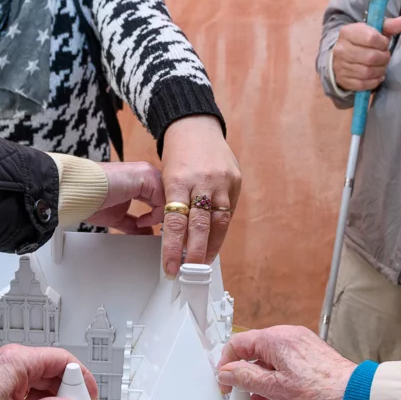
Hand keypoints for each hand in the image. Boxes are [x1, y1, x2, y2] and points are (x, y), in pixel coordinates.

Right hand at [90, 161, 164, 233]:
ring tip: (151, 229)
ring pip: (168, 198)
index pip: (159, 200)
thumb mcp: (118, 217)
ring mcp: (147, 173)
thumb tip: (146, 233)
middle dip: (164, 218)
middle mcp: (146, 175)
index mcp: (140, 182)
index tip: (154, 232)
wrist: (78, 193)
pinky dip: (155, 215)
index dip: (159, 217)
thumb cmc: (91, 200)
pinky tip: (142, 222)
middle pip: (167, 198)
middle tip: (159, 234)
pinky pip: (162, 199)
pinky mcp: (146, 176)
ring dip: (162, 218)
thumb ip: (133, 225)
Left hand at [148, 115, 240, 277]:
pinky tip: (214, 243)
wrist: (195, 127)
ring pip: (218, 222)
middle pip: (199, 226)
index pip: (176, 222)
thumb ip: (170, 206)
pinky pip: (227, 213)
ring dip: (211, 247)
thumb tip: (172, 239)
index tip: (170, 266)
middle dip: (194, 254)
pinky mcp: (235, 181)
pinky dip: (220, 231)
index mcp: (178, 180)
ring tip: (202, 263)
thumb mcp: (165, 178)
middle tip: (188, 273)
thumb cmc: (177, 156)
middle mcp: (202, 181)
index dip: (173, 248)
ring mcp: (222, 181)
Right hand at [217, 325, 355, 399]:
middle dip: (242, 370)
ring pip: (268, 357)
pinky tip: (272, 393)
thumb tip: (228, 373)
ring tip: (256, 395)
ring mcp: (301, 345)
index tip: (224, 380)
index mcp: (277, 339)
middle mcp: (289, 336)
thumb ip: (245, 378)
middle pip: (253, 349)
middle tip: (237, 389)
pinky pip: (283, 362)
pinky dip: (274, 375)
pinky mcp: (310, 356)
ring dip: (258, 375)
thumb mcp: (274, 389)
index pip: (238, 343)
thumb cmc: (323, 393)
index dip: (226, 363)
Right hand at [332, 16, 400, 92]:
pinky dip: (374, 81)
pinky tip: (377, 76)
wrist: (342, 57)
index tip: (385, 43)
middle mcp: (340, 49)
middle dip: (383, 58)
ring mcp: (340, 66)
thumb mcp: (373, 30)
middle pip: (370, 57)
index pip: (371, 38)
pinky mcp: (343, 80)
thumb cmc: (361, 42)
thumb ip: (388, 25)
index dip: (383, 43)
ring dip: (380, 70)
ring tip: (382, 66)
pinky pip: (362, 84)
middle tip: (385, 56)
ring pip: (367, 72)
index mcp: (347, 32)